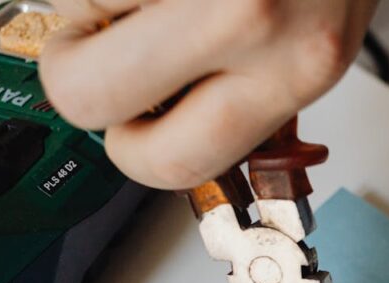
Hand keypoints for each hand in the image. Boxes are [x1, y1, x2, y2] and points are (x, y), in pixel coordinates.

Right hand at [40, 0, 377, 188]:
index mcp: (297, 69)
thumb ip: (252, 92)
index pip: (178, 161)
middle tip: (99, 48)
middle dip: (77, 75)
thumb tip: (176, 123)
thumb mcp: (320, 44)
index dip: (133, 156)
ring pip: (68, 7)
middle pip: (90, 94)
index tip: (129, 135)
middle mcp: (247, 17)